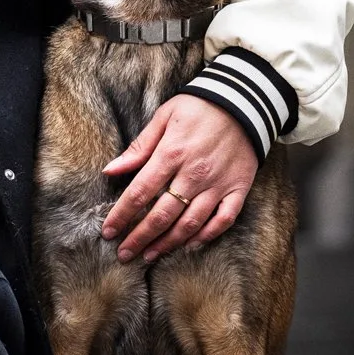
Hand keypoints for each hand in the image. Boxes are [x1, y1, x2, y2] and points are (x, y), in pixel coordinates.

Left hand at [101, 94, 258, 261]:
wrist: (245, 100)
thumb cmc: (198, 106)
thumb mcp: (164, 117)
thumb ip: (138, 147)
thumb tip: (109, 170)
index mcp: (171, 154)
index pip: (140, 193)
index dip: (122, 216)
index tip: (108, 232)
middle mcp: (193, 174)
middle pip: (162, 215)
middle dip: (139, 238)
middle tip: (124, 254)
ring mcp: (217, 184)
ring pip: (190, 224)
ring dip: (167, 243)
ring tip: (150, 255)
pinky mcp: (238, 189)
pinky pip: (223, 220)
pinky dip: (207, 236)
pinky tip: (190, 245)